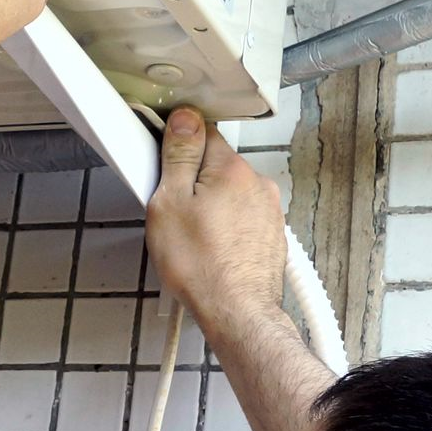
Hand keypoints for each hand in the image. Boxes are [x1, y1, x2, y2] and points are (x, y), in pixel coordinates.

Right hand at [147, 109, 285, 334]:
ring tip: (189, 237)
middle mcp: (257, 184)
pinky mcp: (271, 235)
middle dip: (191, 182)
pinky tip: (207, 249)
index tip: (160, 166)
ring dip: (209, 206)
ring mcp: (268, 211)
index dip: (175, 146)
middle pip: (215, 166)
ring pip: (228, 194)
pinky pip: (240, 218)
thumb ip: (177, 156)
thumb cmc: (200, 265)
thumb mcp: (169, 203)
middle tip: (170, 210)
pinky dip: (224, 228)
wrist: (237, 311)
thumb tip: (184, 119)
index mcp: (232, 169)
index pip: (201, 133)